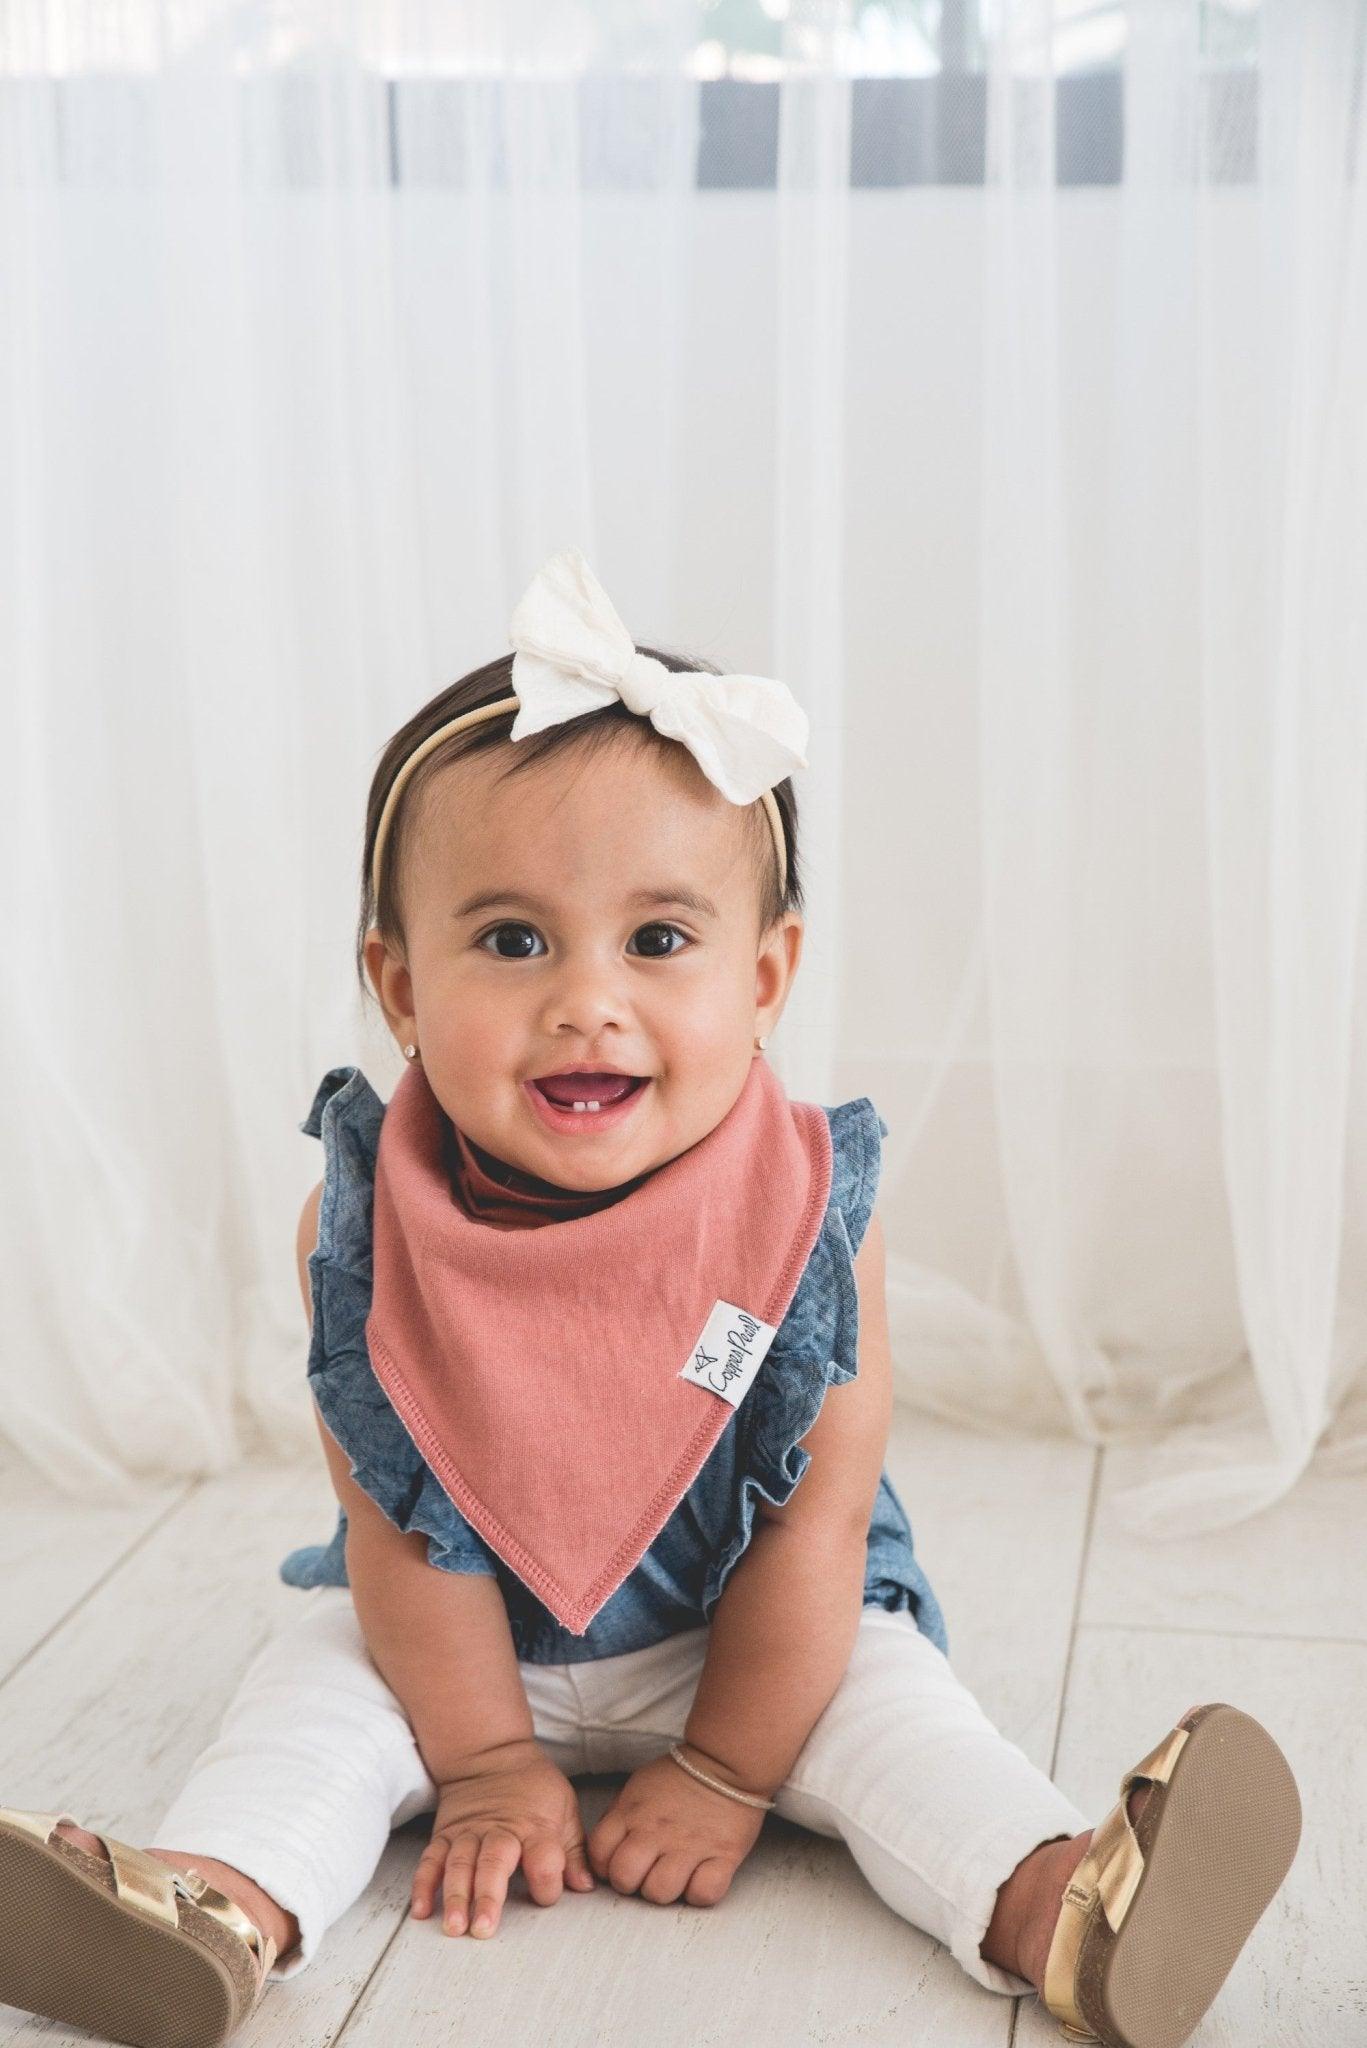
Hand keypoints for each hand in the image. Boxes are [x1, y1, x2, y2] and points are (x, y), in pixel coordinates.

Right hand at [410, 1737, 595, 1938]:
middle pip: (494, 1863)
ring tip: (454, 1926)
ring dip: (455, 1896)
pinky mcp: (444, 1834)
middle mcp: (500, 1831)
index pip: (543, 1859)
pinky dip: (424, 1884)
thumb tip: (585, 1886)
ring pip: (459, 1864)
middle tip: (484, 1928)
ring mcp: (468, 1833)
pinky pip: (431, 1859)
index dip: (548, 1881)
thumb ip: (573, 1850)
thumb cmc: (532, 1787)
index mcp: (535, 1827)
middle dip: (487, 1896)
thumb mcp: (564, 1808)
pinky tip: (423, 1909)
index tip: (547, 1896)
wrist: (491, 1754)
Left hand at [587, 1748, 767, 1907]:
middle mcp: (656, 1831)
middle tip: (646, 1873)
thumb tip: (604, 1848)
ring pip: (660, 1892)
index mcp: (632, 1813)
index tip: (620, 1862)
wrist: (725, 1762)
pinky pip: (703, 1894)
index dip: (605, 1866)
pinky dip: (700, 1893)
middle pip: (625, 1879)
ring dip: (665, 1890)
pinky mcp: (723, 1855)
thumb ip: (618, 1816)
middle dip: (631, 1883)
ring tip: (675, 1876)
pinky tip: (701, 1878)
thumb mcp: (638, 1787)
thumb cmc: (679, 1777)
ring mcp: (689, 1845)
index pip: (599, 1855)